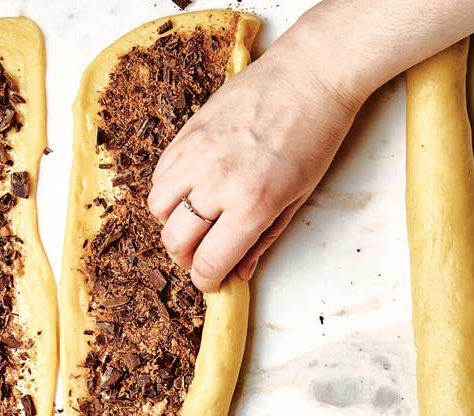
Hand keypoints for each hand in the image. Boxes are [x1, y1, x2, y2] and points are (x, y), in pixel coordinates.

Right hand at [147, 39, 362, 291]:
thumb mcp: (298, 198)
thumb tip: (239, 274)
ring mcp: (197, 154)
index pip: (208, 262)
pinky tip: (190, 190)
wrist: (310, 76)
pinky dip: (168, 191)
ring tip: (193, 221)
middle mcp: (217, 182)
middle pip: (175, 240)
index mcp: (252, 205)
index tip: (211, 280)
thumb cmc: (316, 137)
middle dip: (185, 258)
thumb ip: (263, 240)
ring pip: (158, 208)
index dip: (206, 280)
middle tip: (201, 255)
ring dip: (172, 224)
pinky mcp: (187, 131)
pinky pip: (159, 174)